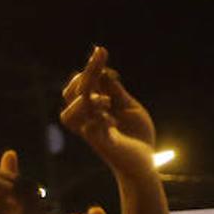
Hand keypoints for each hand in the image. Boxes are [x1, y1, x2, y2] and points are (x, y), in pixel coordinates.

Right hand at [60, 46, 156, 175]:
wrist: (144, 162)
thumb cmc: (136, 135)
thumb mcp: (128, 106)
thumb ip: (115, 91)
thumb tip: (104, 70)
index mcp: (93, 109)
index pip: (81, 85)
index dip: (90, 67)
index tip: (101, 51)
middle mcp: (88, 119)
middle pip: (71, 95)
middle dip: (85, 76)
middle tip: (102, 61)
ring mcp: (93, 133)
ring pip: (69, 116)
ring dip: (85, 102)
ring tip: (106, 100)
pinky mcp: (103, 145)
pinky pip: (90, 130)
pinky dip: (100, 119)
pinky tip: (112, 119)